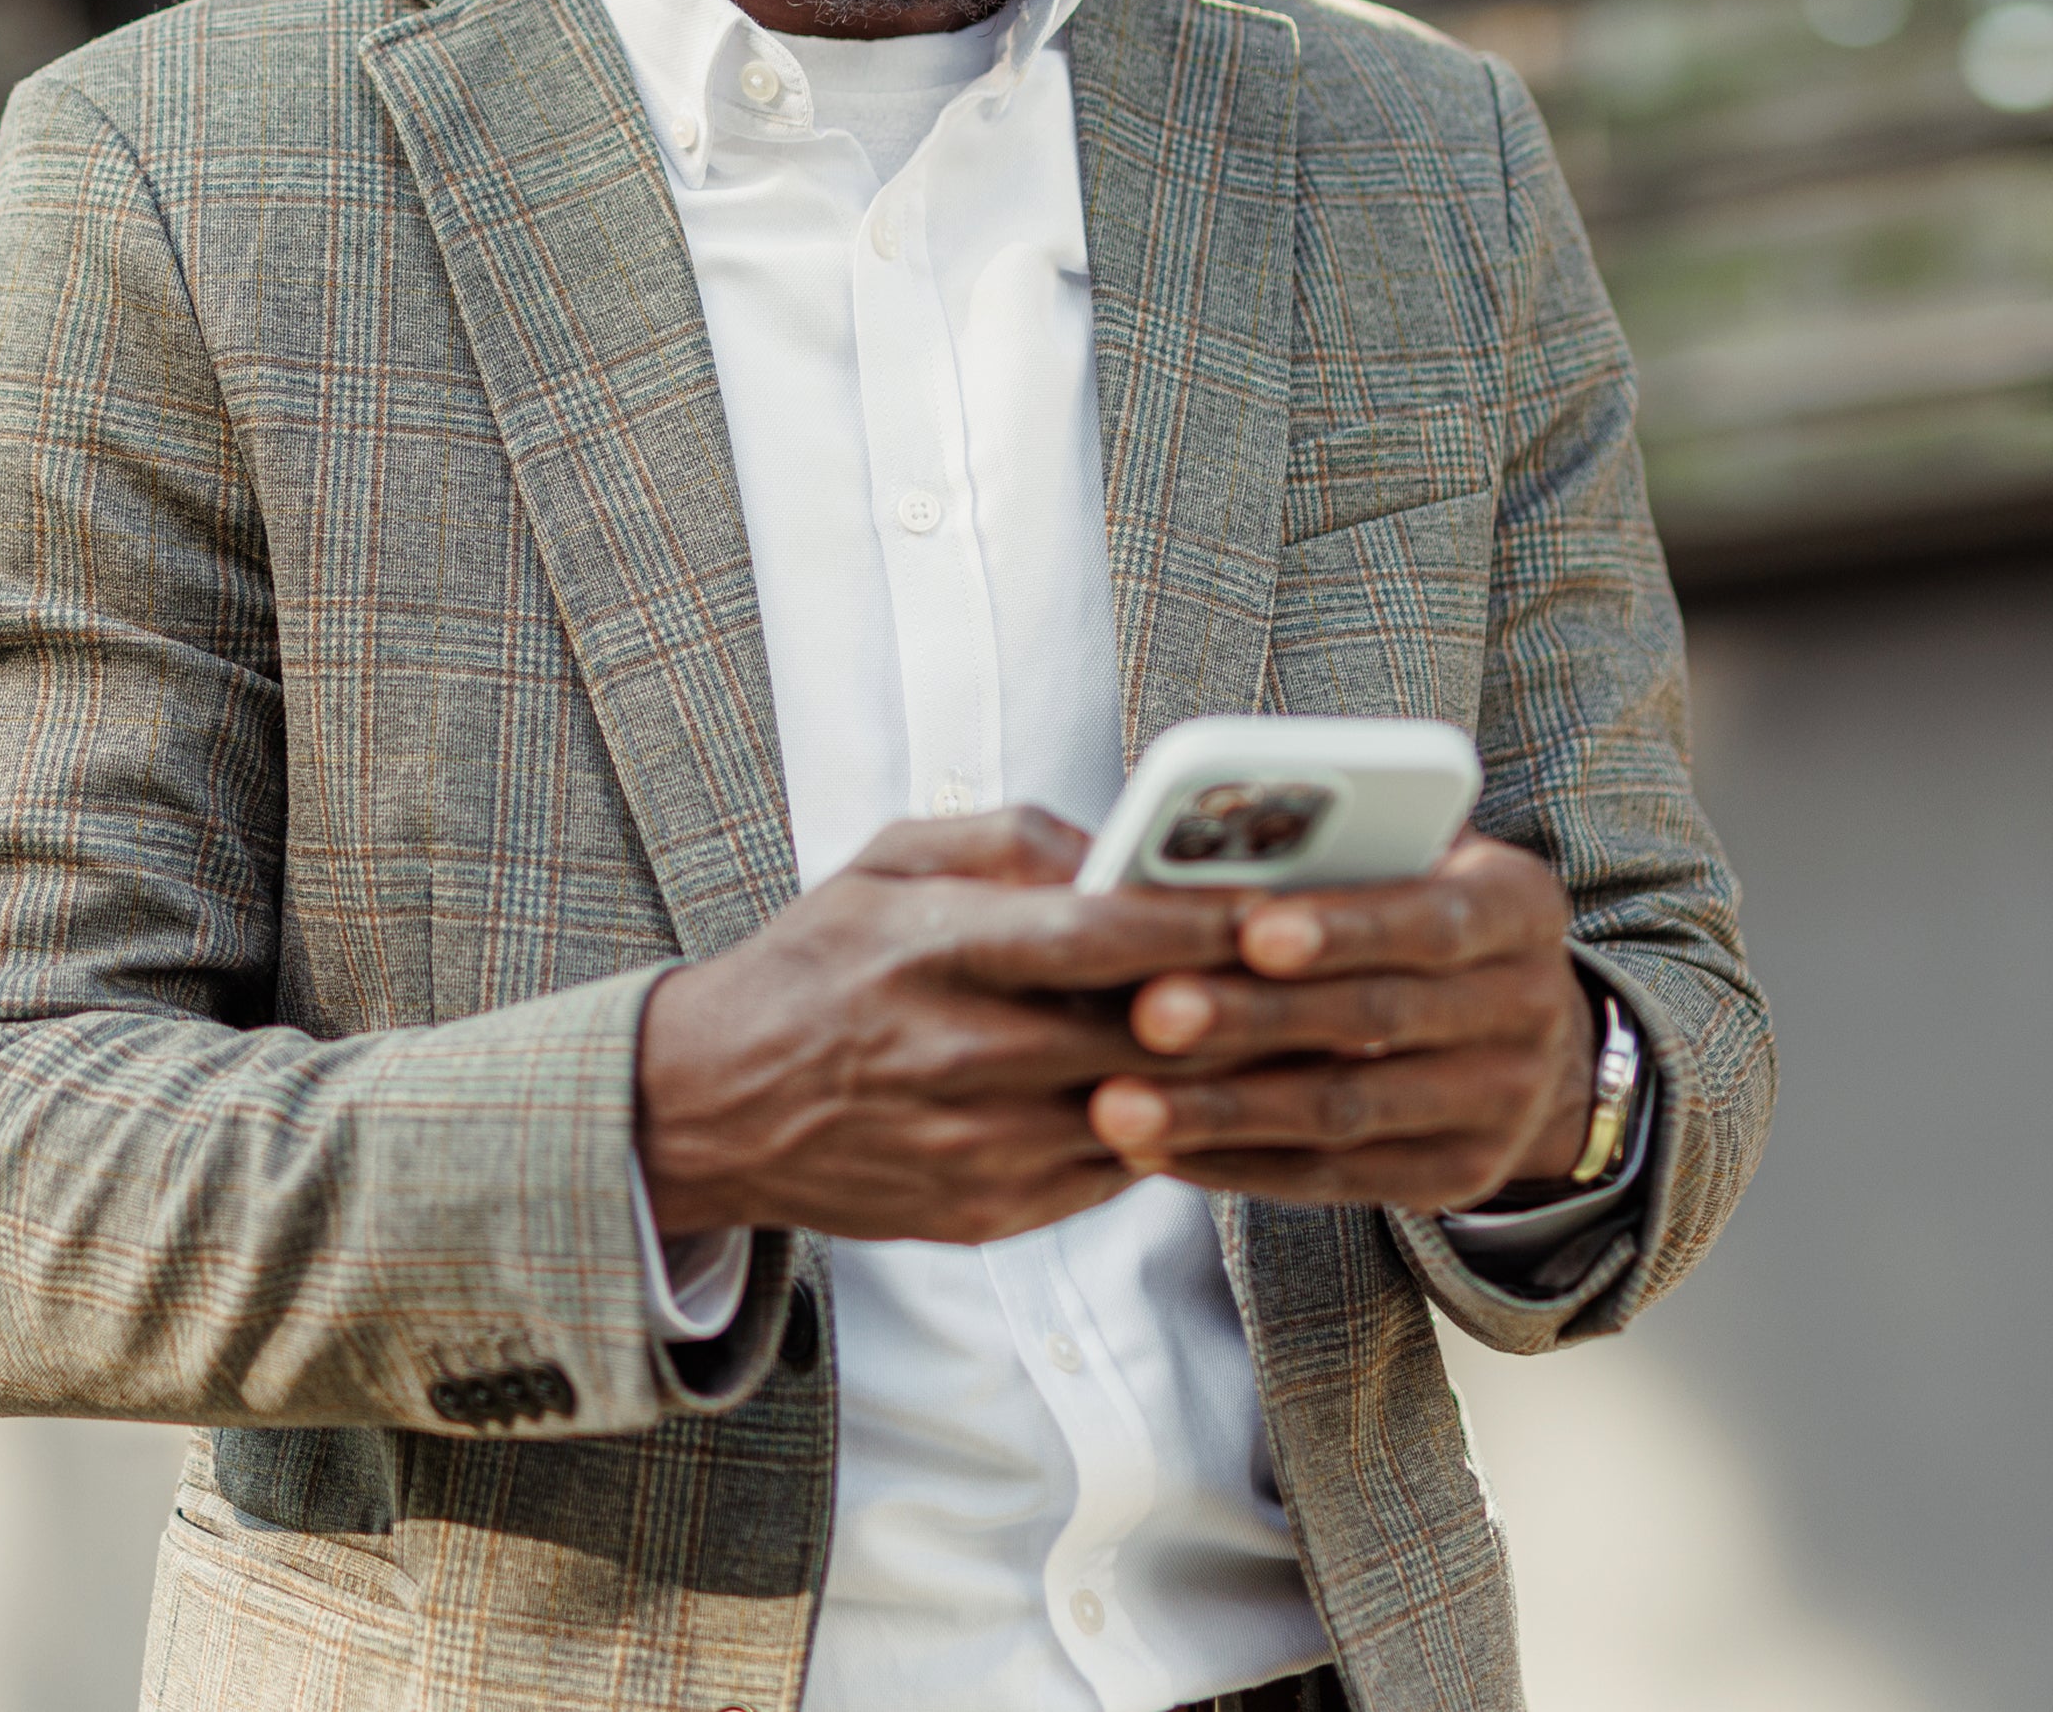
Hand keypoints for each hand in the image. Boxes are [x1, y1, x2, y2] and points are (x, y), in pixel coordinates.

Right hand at [636, 808, 1269, 1242]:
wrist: (712, 1108)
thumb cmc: (816, 963)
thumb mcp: (885, 862)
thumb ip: (1006, 837)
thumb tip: (1117, 843)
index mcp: (933, 954)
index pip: (1095, 938)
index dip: (1198, 926)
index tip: (1283, 903)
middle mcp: (956, 1057)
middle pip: (1140, 1037)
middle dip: (1245, 1004)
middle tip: (1340, 971)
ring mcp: (976, 1150)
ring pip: (1145, 1116)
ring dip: (1231, 1082)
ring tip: (1313, 1036)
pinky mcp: (988, 1215)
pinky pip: (1115, 1173)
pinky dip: (1174, 1132)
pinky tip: (1225, 1096)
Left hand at [1085, 835, 1598, 1213]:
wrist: (1522, 1030)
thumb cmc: (1412, 904)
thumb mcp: (1413, 855)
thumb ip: (1339, 846)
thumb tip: (1201, 844)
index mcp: (1521, 907)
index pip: (1432, 920)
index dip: (1343, 928)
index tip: (1250, 931)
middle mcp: (1528, 1008)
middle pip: (1375, 1019)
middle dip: (1256, 1018)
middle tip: (1150, 1014)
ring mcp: (1502, 1107)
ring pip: (1344, 1112)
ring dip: (1224, 1111)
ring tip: (1119, 1104)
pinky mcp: (1456, 1179)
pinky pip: (1333, 1180)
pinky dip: (1238, 1164)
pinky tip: (1158, 1149)